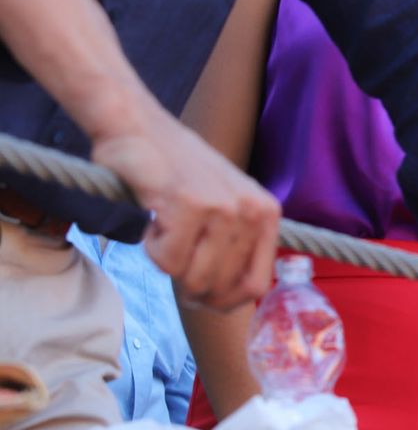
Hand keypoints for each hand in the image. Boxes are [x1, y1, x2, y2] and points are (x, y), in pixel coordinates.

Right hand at [99, 100, 279, 309]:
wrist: (138, 126)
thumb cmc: (176, 171)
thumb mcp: (225, 205)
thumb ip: (234, 245)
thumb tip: (229, 303)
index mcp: (266, 213)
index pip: (256, 285)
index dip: (224, 302)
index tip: (202, 298)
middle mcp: (252, 210)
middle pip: (222, 288)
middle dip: (191, 288)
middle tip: (173, 259)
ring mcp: (223, 207)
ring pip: (195, 279)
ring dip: (169, 266)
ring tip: (166, 231)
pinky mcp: (190, 205)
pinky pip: (168, 262)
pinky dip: (152, 250)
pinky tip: (154, 219)